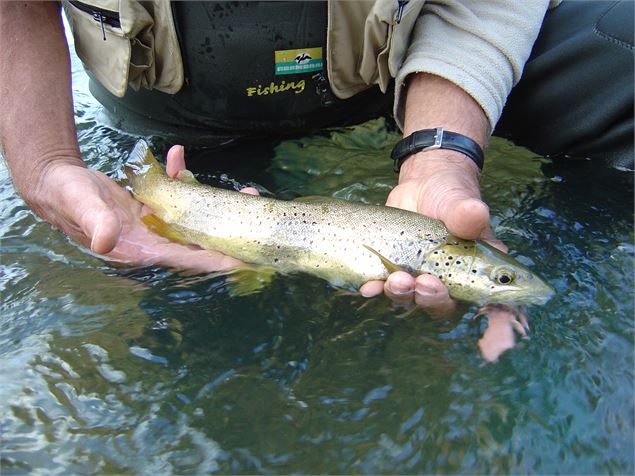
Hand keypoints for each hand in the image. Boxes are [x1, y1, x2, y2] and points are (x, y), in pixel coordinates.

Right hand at [27, 146, 256, 272]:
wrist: (56, 182)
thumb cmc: (65, 196)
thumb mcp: (80, 205)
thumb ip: (95, 222)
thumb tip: (106, 241)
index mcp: (141, 250)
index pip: (187, 258)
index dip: (216, 260)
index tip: (245, 259)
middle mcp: (153, 242)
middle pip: (200, 240)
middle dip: (230, 229)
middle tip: (256, 209)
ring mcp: (155, 226)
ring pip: (195, 218)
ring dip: (215, 202)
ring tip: (244, 188)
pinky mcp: (152, 209)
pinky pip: (177, 198)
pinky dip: (180, 179)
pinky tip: (177, 157)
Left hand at [359, 151, 505, 311]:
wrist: (422, 187)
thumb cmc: (450, 196)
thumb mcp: (459, 201)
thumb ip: (466, 213)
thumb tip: (477, 212)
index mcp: (470, 270)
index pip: (468, 295)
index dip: (451, 298)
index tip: (435, 283)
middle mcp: (446, 281)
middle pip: (437, 304)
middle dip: (425, 298)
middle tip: (416, 283)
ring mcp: (418, 278)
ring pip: (410, 299)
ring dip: (400, 294)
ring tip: (393, 281)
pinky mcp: (394, 271)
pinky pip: (385, 287)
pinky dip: (376, 289)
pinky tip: (368, 287)